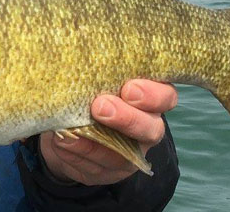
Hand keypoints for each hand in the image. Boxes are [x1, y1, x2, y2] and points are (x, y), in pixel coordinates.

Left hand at [40, 79, 176, 185]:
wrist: (70, 123)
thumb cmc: (89, 87)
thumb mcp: (96, 75)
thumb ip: (96, 70)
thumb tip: (77, 58)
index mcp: (150, 98)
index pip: (166, 96)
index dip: (152, 95)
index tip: (129, 87)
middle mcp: (146, 126)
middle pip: (151, 129)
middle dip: (126, 118)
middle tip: (100, 106)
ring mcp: (130, 152)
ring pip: (123, 154)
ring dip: (95, 141)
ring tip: (72, 130)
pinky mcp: (110, 170)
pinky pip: (97, 168)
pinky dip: (77, 153)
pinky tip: (63, 142)